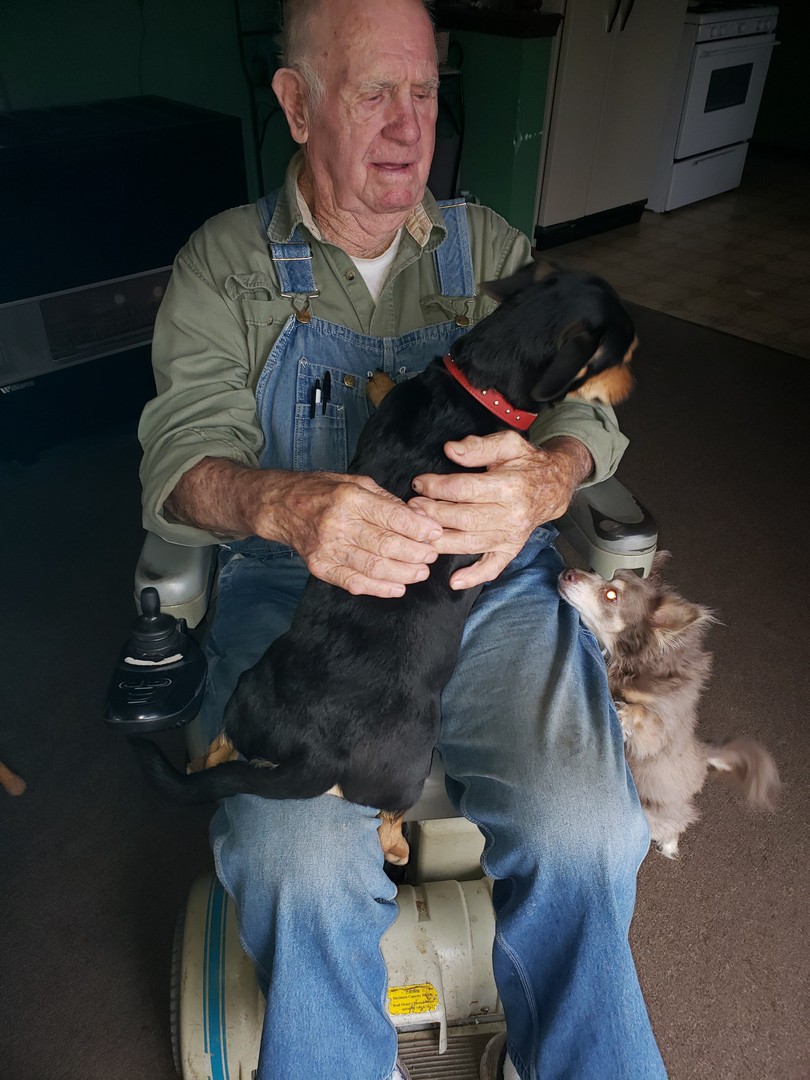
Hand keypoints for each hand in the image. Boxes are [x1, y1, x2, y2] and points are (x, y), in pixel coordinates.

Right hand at [266, 471, 442, 596]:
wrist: (282, 507)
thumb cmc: (322, 491)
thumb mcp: (356, 482)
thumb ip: (386, 501)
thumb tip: (418, 518)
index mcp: (349, 498)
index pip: (392, 517)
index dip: (419, 528)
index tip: (436, 533)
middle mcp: (338, 524)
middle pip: (386, 545)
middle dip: (416, 553)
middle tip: (431, 555)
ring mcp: (327, 549)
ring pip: (374, 567)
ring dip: (403, 573)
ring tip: (420, 572)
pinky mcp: (320, 567)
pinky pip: (355, 583)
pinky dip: (380, 588)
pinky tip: (398, 587)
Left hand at [408, 433, 591, 589]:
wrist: (554, 486)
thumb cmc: (527, 464)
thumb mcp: (509, 444)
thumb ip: (479, 446)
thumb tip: (451, 450)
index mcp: (510, 486)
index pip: (464, 489)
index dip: (437, 486)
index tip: (419, 483)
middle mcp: (511, 515)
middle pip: (463, 518)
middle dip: (432, 513)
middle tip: (412, 506)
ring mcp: (511, 536)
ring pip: (470, 543)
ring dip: (441, 541)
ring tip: (418, 534)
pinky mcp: (511, 549)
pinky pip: (492, 567)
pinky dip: (473, 577)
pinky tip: (454, 581)